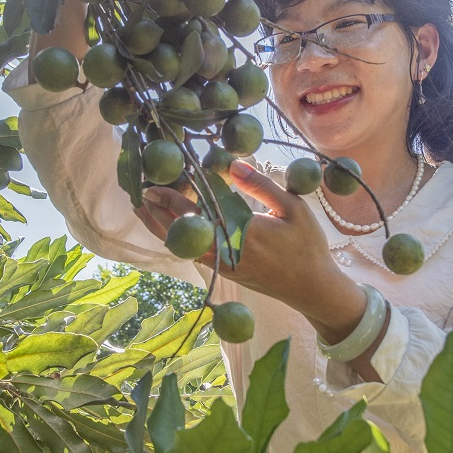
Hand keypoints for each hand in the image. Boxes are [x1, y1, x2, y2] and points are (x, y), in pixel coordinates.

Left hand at [134, 160, 365, 329]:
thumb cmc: (308, 245)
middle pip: (181, 232)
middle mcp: (227, 252)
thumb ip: (261, 186)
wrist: (314, 288)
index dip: (172, 199)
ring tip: (144, 210)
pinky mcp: (226, 273)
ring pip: (184, 246)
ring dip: (162, 227)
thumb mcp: (293, 208)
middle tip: (138, 192)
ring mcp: (225, 266)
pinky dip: (178, 240)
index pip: (197, 214)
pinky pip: (194, 255)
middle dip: (157, 213)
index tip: (154, 184)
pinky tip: (169, 228)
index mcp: (242, 233)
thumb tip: (232, 163)